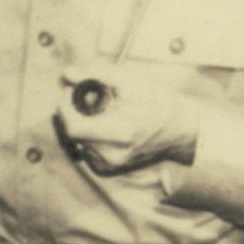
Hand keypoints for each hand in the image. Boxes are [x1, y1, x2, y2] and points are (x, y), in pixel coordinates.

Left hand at [54, 62, 201, 176]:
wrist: (178, 129)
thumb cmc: (155, 101)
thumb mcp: (128, 80)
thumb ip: (95, 74)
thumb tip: (66, 74)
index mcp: (119, 133)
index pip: (74, 127)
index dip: (65, 107)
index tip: (70, 90)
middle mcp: (111, 154)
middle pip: (72, 134)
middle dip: (71, 112)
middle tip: (82, 96)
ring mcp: (109, 165)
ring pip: (76, 142)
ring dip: (78, 122)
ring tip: (98, 110)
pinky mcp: (108, 169)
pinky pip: (85, 149)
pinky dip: (87, 134)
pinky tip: (103, 124)